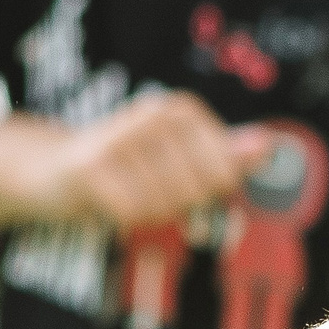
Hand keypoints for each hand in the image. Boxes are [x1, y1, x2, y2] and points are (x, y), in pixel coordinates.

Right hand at [44, 91, 259, 230]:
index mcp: (183, 110)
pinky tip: (108, 199)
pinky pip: (133, 214)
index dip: (207, 192)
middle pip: (196, 193)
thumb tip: (271, 145)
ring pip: (165, 206)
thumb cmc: (133, 165)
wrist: (58, 169)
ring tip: (127, 190)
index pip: (226, 177)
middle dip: (176, 204)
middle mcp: (154, 114)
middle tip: (147, 187)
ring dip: (148, 212)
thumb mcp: (184, 155)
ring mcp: (121, 136)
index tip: (179, 177)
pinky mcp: (91, 166)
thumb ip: (228, 154)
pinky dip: (124, 219)